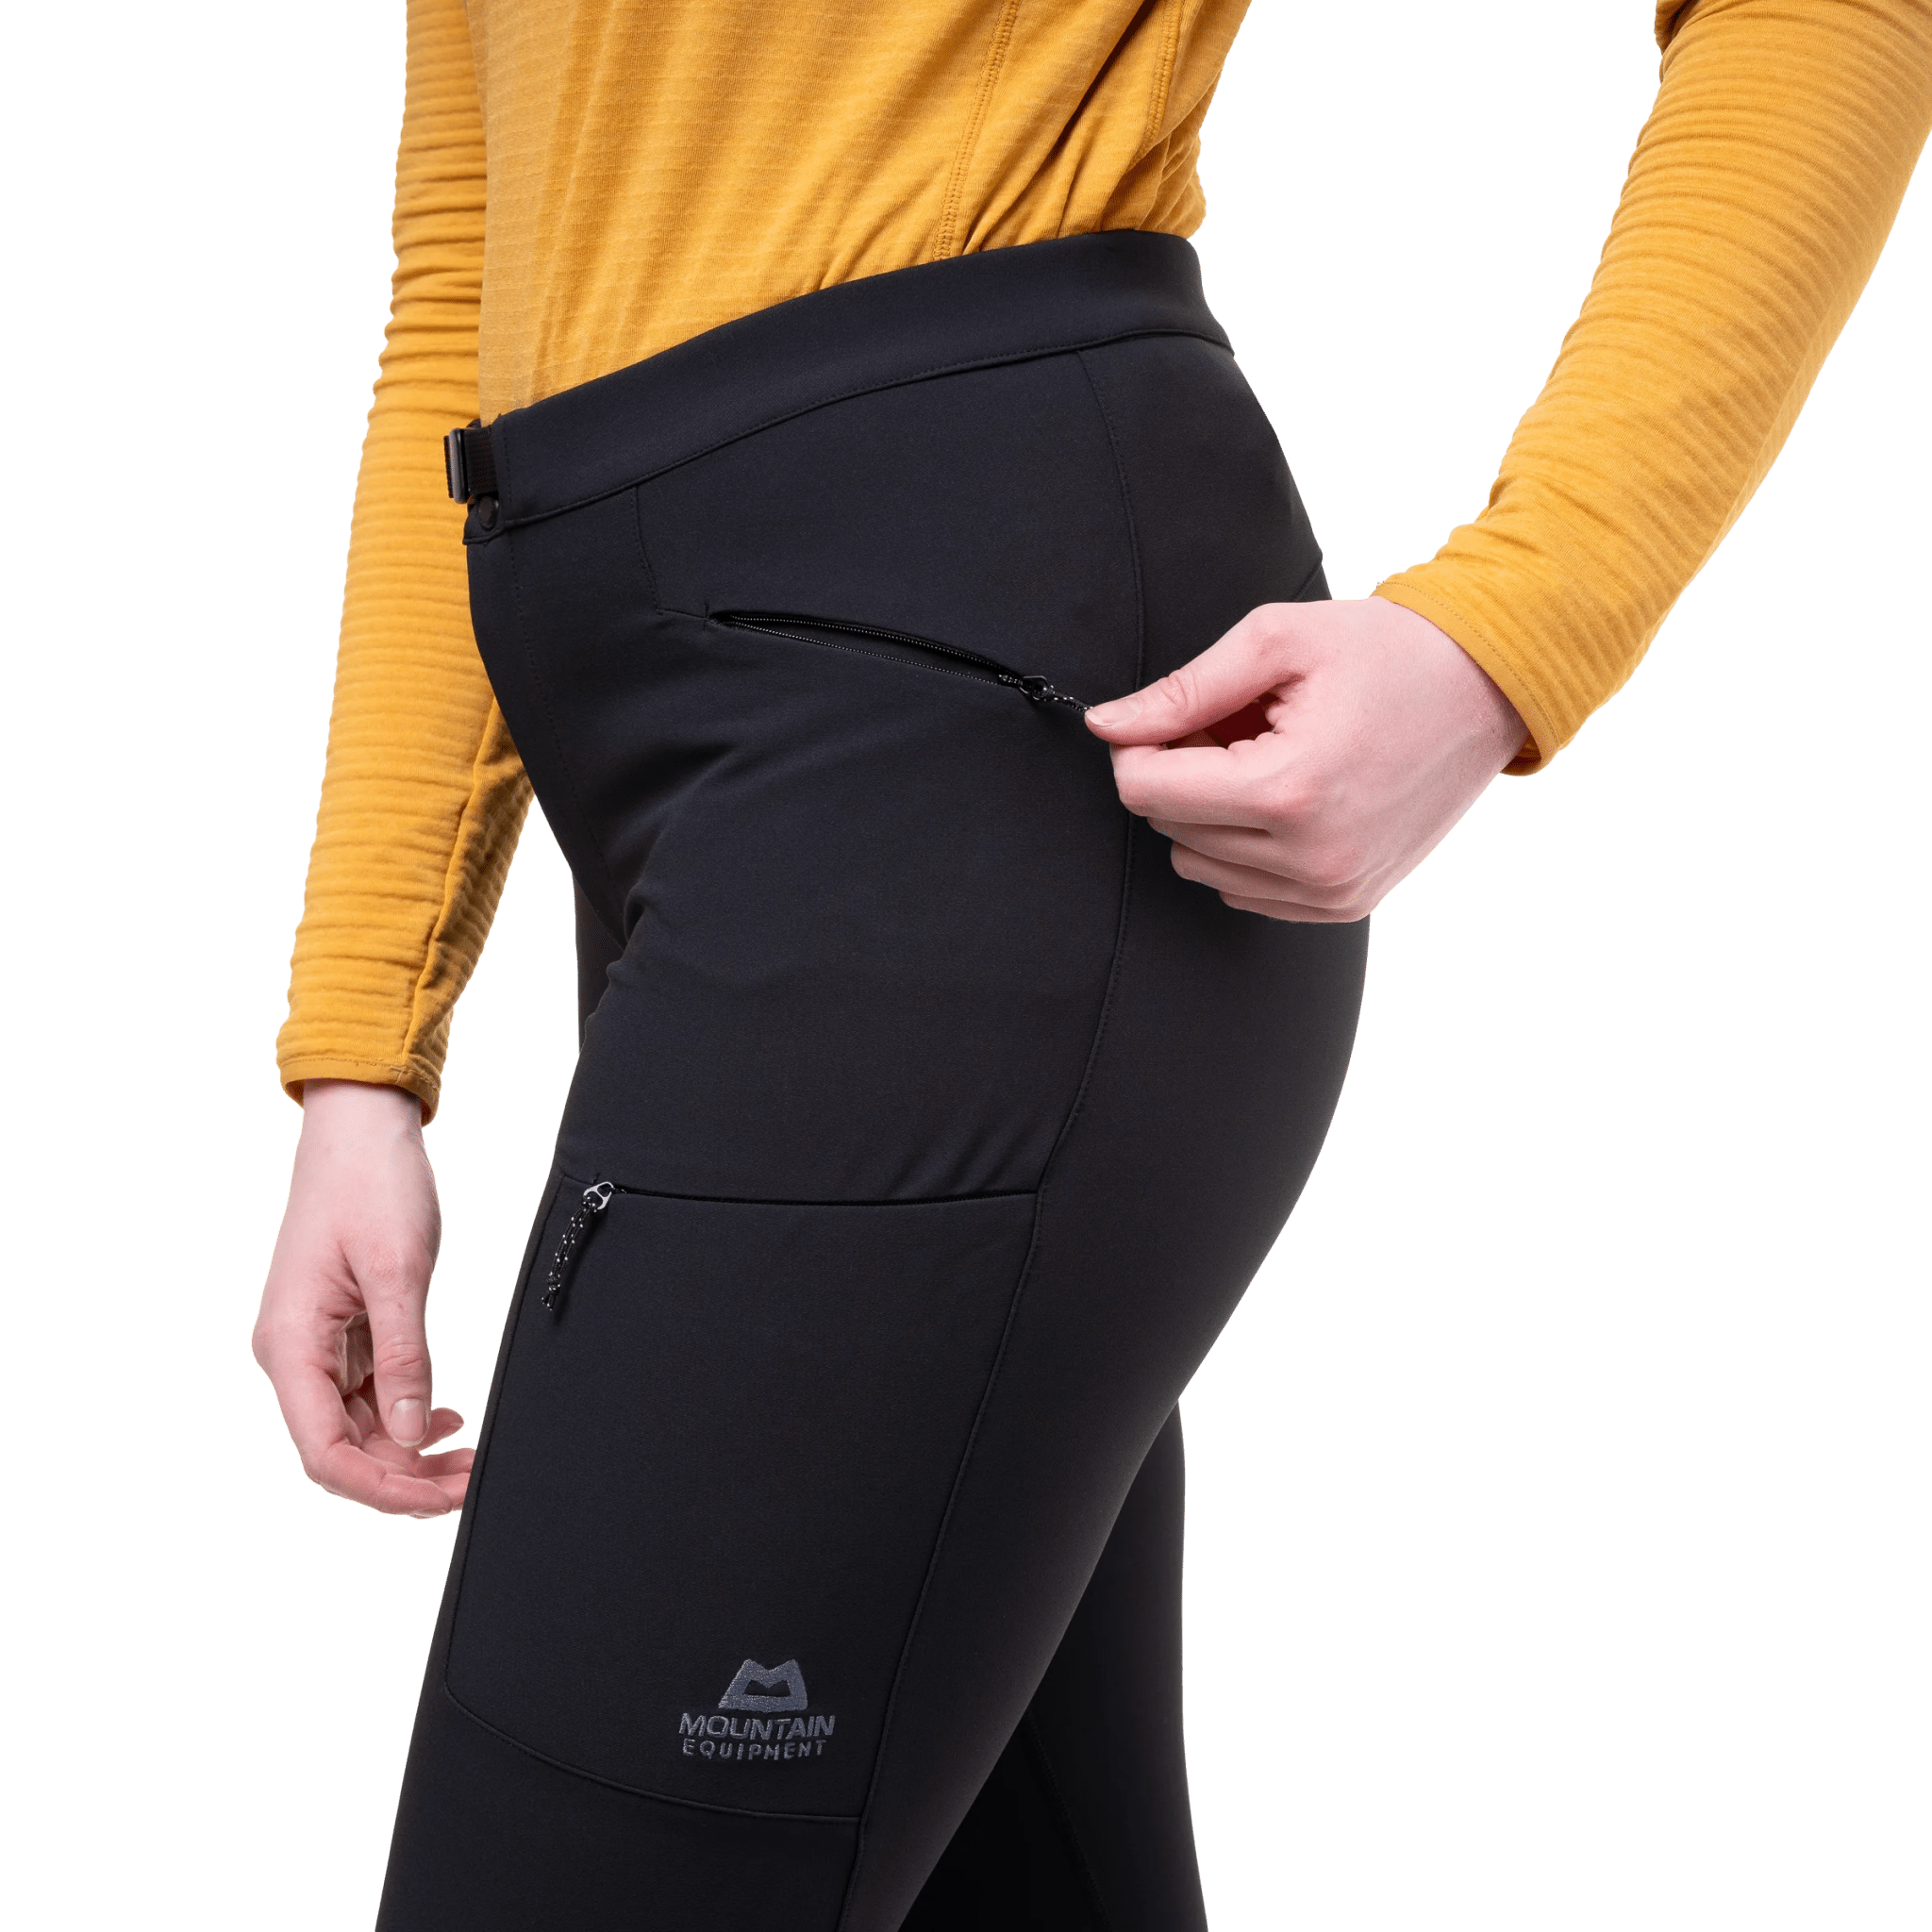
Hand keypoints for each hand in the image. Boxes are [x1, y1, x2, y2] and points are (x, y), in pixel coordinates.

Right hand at [251, 1079, 471, 1517]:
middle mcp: (294, 1356)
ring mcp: (318, 1347)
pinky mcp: (343, 1333)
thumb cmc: (372, 1184)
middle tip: (473, 1482)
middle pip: (343, 1451)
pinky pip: (369, 1396)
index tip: (443, 1498)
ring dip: (411, 1452)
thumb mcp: (398, 1269)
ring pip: (360, 1429)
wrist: (361, 1128)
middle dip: (406, 1478)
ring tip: (471, 1459)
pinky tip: (445, 1417)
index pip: (325, 1453)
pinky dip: (406, 1415)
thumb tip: (409, 1433)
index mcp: (291, 1347)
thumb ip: (404, 1354)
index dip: (381, 1488)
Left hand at [1085, 597, 1526, 921]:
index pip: (1146, 792)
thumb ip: (1183, 690)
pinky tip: (1289, 794)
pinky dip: (1245, 845)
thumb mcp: (1276, 642)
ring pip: (1199, 864)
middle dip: (1180, 774)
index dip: (1138, 747)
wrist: (1487, 688)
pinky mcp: (1343, 904)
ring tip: (1265, 756)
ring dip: (1211, 812)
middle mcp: (1311, 857)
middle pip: (1169, 829)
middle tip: (1233, 724)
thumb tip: (1107, 726)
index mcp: (1290, 791)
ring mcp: (1331, 891)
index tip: (1168, 715)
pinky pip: (1244, 888)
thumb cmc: (1387, 653)